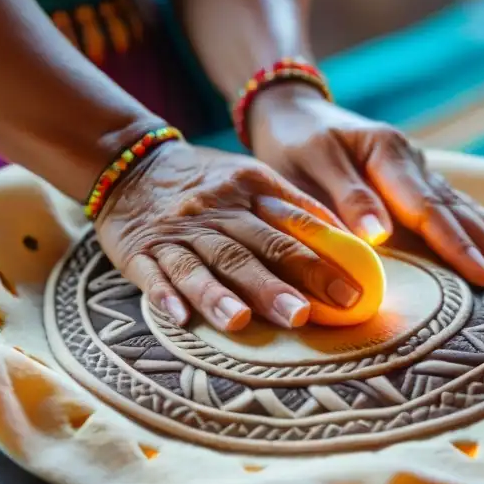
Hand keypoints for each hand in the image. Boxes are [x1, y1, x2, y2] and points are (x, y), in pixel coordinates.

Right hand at [94, 139, 362, 331]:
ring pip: (199, 264)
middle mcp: (214, 212)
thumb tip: (351, 243)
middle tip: (302, 315)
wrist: (132, 161)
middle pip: (248, 249)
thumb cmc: (208, 183)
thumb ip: (297, 209)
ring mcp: (174, 233)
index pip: (291, 227)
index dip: (321, 260)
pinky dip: (164, 295)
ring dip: (218, 294)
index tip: (350, 293)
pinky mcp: (138, 252)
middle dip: (276, 283)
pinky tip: (179, 317)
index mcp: (249, 189)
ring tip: (239, 321)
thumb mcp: (254, 178)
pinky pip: (150, 274)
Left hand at [250, 85, 483, 286]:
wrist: (291, 111)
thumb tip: (382, 238)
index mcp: (386, 152)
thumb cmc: (293, 143)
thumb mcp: (310, 164)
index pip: (426, 209)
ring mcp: (416, 166)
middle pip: (451, 208)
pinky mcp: (414, 175)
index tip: (480, 274)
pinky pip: (452, 201)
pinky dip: (480, 218)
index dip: (454, 245)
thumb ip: (347, 197)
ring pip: (458, 205)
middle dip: (483, 243)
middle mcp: (410, 158)